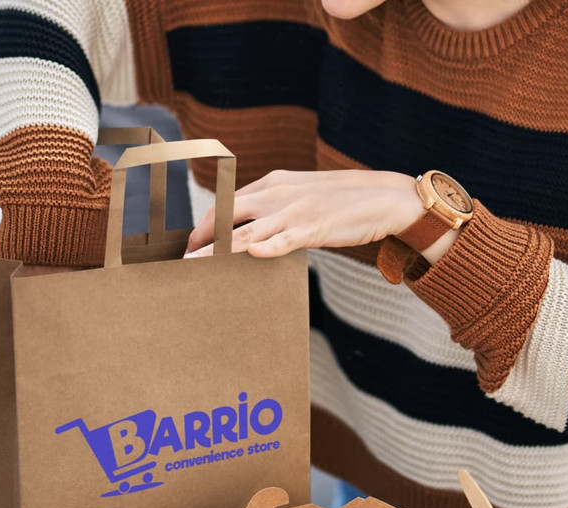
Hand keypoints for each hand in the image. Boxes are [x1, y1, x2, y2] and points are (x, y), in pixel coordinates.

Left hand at [185, 169, 455, 262]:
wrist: (386, 197)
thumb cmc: (341, 202)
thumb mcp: (301, 197)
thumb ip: (274, 210)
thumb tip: (250, 233)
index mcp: (273, 183)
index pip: (228, 202)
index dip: (205, 223)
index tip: (186, 243)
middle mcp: (278, 193)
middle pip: (227, 214)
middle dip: (200, 237)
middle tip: (181, 259)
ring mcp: (296, 211)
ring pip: (247, 231)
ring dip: (218, 250)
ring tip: (194, 265)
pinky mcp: (315, 228)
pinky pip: (285, 239)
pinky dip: (267, 247)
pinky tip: (249, 255)